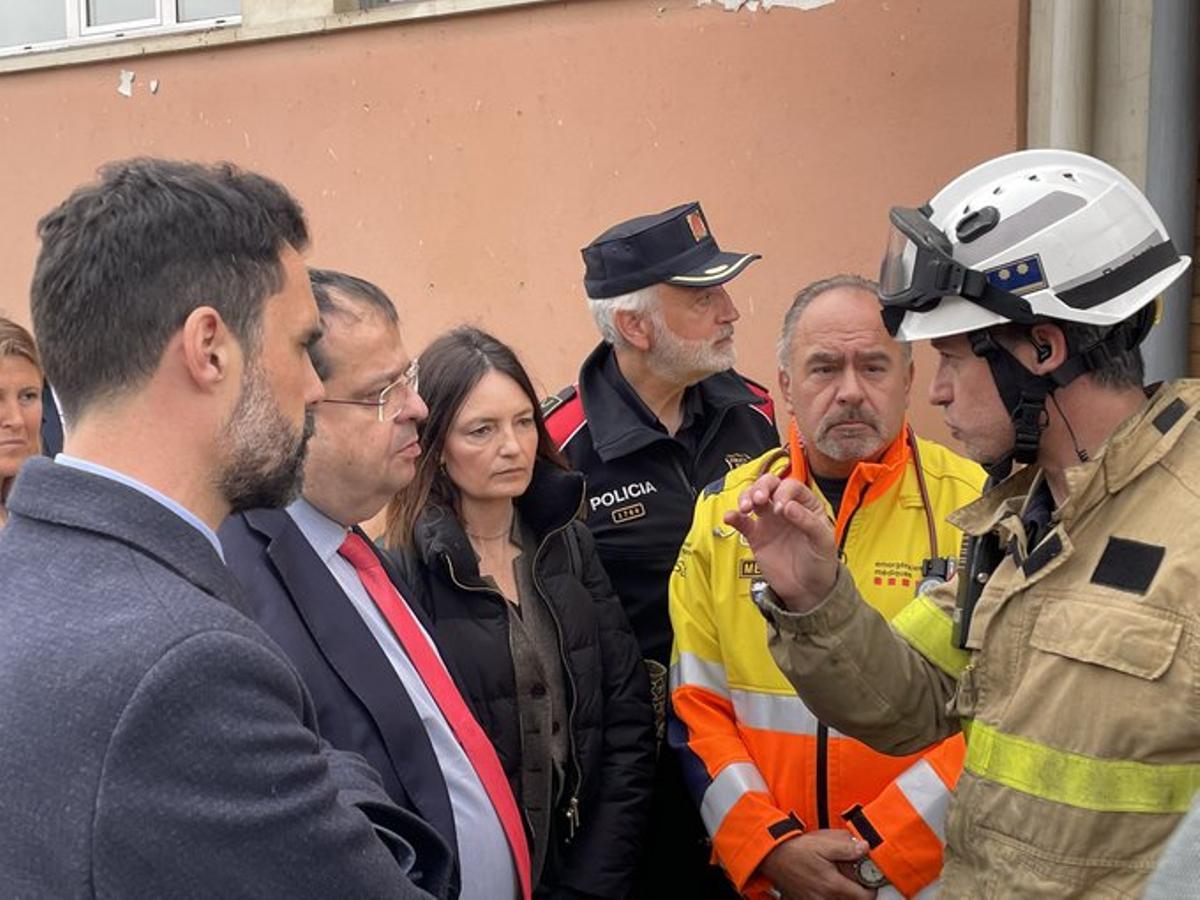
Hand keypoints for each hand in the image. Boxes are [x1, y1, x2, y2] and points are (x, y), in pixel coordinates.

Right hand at [723, 473, 837, 611]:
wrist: (808, 589)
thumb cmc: (821, 563)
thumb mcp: (823, 541)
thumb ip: (808, 521)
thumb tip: (788, 506)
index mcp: (806, 505)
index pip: (791, 487)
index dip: (784, 493)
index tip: (781, 509)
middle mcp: (786, 508)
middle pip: (769, 485)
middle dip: (761, 487)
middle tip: (759, 500)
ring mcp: (769, 521)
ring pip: (753, 498)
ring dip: (746, 497)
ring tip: (745, 508)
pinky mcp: (756, 536)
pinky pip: (742, 522)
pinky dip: (733, 517)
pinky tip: (729, 517)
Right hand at [758, 830, 873, 899]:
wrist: (772, 856)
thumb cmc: (795, 850)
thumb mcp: (823, 844)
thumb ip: (846, 848)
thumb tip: (865, 848)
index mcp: (833, 885)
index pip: (865, 898)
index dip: (871, 888)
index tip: (869, 879)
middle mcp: (825, 898)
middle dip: (857, 892)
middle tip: (855, 878)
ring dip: (843, 894)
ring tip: (839, 880)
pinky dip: (829, 896)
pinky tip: (825, 885)